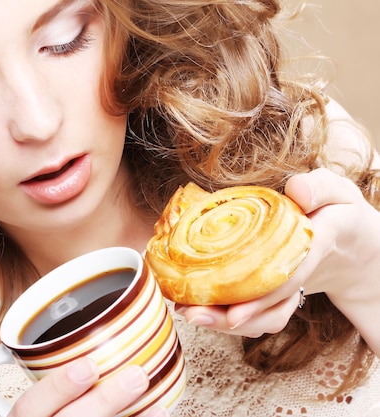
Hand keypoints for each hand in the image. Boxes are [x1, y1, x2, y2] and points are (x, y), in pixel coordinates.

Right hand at [9, 358, 168, 416]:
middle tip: (135, 375)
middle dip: (104, 400)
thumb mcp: (37, 400)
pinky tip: (158, 413)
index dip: (58, 386)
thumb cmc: (50, 412)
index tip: (88, 364)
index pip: (30, 405)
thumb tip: (82, 331)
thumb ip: (49, 378)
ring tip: (155, 399)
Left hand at [176, 168, 379, 346]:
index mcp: (317, 244)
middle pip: (271, 307)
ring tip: (189, 313)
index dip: (262, 297)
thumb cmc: (336, 210)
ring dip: (224, 321)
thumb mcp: (337, 191)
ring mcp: (290, 288)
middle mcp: (303, 272)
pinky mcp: (276, 294)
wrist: (350, 241)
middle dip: (231, 317)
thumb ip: (320, 187)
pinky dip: (227, 314)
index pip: (289, 275)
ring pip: (263, 318)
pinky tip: (199, 306)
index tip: (233, 315)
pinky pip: (256, 313)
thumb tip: (296, 191)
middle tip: (192, 315)